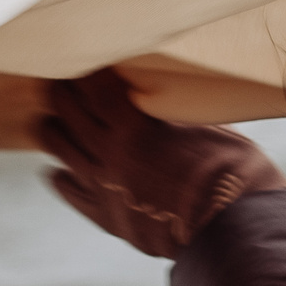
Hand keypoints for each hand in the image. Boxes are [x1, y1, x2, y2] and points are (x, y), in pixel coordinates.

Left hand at [32, 67, 285, 257]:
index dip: (86, 69)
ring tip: (49, 119)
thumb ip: (176, 110)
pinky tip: (57, 170)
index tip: (83, 55)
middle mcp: (112, 156)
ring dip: (52, 130)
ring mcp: (106, 188)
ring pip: (60, 150)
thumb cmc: (234, 171)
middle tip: (57, 78)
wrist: (237, 229)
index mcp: (136, 128)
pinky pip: (72, 193)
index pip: (95, 88)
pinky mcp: (109, 217)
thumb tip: (166, 93)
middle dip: (61, 92)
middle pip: (68, 113)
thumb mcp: (209, 125)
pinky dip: (61, 178)